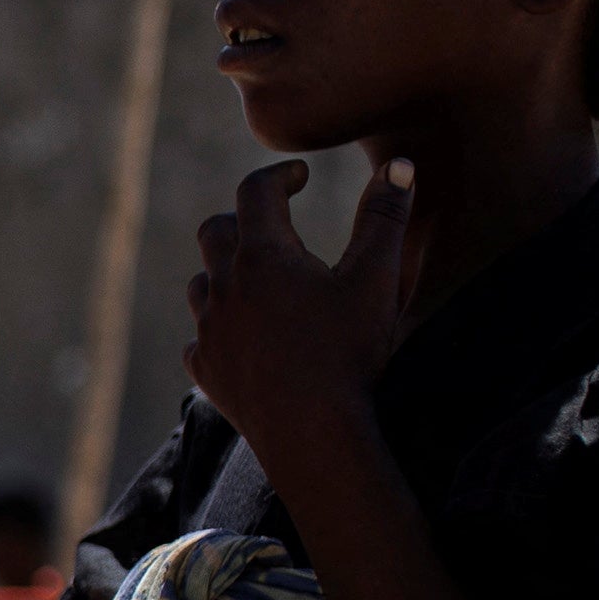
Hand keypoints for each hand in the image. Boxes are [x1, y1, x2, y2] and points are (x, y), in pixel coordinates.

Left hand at [186, 159, 411, 471]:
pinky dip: (217, 326)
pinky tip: (239, 333)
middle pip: (216, 231)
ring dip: (225, 271)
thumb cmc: (348, 352)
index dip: (279, 176)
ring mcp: (209, 330)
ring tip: (257, 277)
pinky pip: (199, 336)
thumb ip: (385, 218)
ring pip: (201, 284)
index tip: (300, 177)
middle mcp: (224, 286)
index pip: (256, 192)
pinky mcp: (206, 370)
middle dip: (244, 218)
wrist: (312, 433)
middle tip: (274, 222)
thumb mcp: (376, 279)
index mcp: (262, 255)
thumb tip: (399, 166)